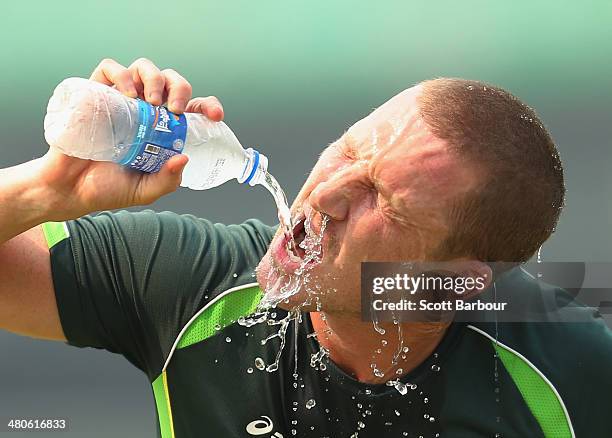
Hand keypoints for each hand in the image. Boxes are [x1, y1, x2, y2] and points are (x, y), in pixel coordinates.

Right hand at [37, 58, 224, 219]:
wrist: (70, 190)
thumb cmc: (109, 188)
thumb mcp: (147, 190)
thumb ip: (167, 180)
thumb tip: (183, 157)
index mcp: (163, 129)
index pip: (192, 108)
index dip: (207, 106)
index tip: (215, 116)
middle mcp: (145, 110)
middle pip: (170, 82)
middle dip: (180, 87)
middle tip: (175, 109)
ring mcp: (120, 99)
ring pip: (143, 68)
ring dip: (154, 77)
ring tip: (150, 102)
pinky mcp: (95, 93)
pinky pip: (109, 69)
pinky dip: (120, 73)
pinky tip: (126, 93)